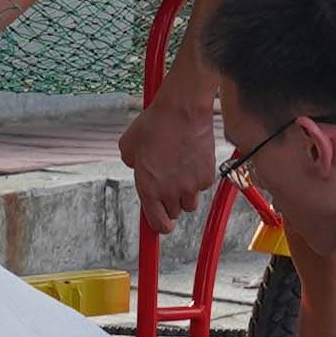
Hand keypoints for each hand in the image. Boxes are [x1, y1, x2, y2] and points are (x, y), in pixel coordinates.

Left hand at [125, 91, 226, 226]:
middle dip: (170, 202)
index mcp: (148, 188)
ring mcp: (191, 185)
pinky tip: (191, 160)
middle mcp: (170, 191)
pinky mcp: (207, 177)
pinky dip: (198, 178)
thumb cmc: (154, 124)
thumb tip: (136, 167)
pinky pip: (203, 187)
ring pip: (190, 203)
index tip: (162, 225)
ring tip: (180, 171)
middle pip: (174, 213)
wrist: (182, 110)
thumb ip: (131, 163)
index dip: (160, 226)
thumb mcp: (129, 145)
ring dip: (185, 193)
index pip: (158, 223)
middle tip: (168, 183)